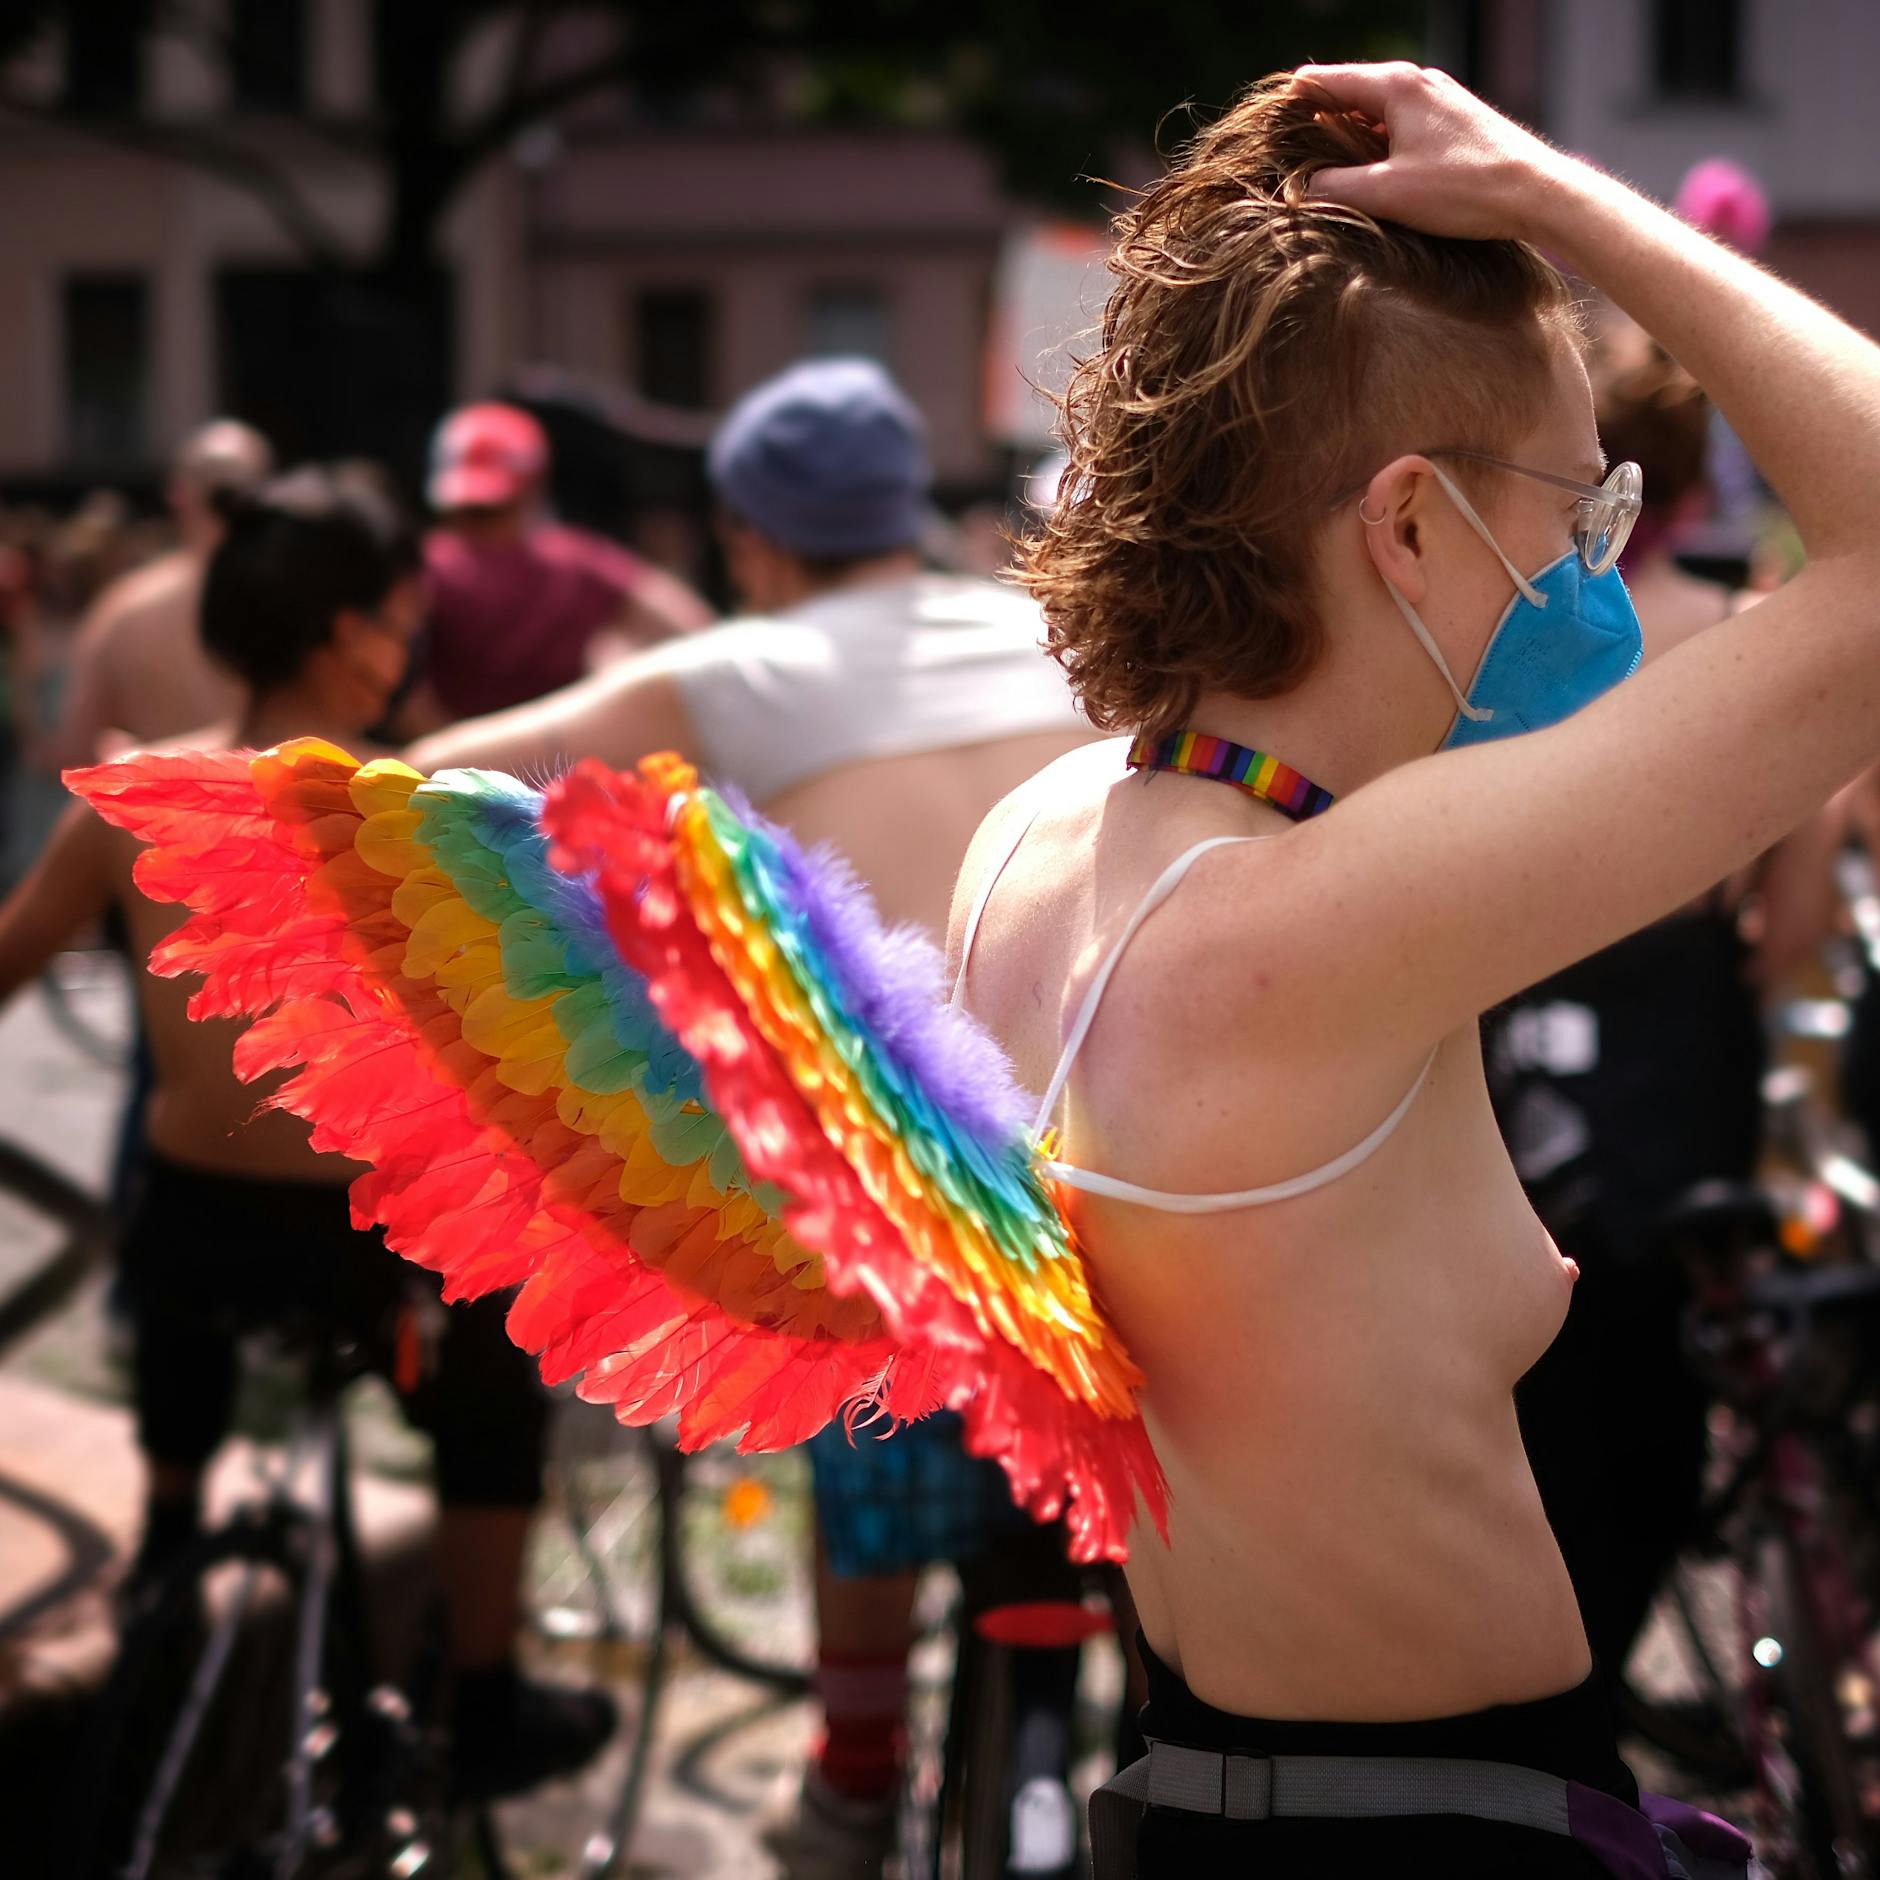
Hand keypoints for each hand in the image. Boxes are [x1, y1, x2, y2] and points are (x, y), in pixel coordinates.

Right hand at [1296, 62, 1574, 243]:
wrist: (1537, 193)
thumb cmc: (1464, 189)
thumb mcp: (1386, 194)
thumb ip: (1334, 189)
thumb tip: (1299, 192)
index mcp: (1395, 85)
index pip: (1325, 80)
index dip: (1291, 103)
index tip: (1265, 129)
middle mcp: (1417, 82)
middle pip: (1350, 94)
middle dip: (1319, 124)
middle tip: (1288, 159)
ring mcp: (1439, 100)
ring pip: (1377, 113)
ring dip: (1351, 140)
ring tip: (1327, 173)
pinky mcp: (1455, 122)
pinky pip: (1401, 126)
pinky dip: (1380, 146)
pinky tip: (1375, 177)